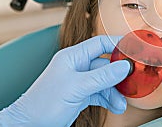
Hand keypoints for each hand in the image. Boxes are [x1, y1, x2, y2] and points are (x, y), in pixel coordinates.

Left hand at [0, 35, 129, 126]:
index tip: (133, 48)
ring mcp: (79, 82)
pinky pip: (100, 93)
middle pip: (105, 64)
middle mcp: (76, 67)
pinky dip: (109, 99)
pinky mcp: (80, 95)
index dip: (117, 43)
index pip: (100, 43)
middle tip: (132, 80)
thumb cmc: (43, 104)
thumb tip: (124, 66)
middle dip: (119, 75)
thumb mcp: (77, 88)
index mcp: (72, 57)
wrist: (28, 125)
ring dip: (115, 91)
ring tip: (121, 102)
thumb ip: (102, 76)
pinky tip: (115, 106)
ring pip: (105, 81)